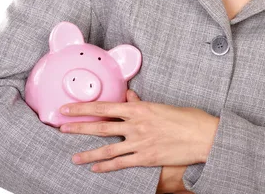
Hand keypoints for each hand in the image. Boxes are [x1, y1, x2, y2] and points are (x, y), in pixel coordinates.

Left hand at [58, 89, 219, 175]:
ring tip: (73, 156)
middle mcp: (136, 125)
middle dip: (78, 127)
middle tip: (61, 127)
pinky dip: (106, 166)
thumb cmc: (186, 118)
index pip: (105, 106)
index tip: (68, 108)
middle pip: (100, 126)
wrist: (203, 136)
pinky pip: (121, 163)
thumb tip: (127, 96)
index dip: (84, 107)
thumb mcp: (161, 106)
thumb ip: (140, 103)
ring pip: (107, 148)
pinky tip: (95, 168)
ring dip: (88, 153)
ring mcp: (140, 143)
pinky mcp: (146, 159)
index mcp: (139, 108)